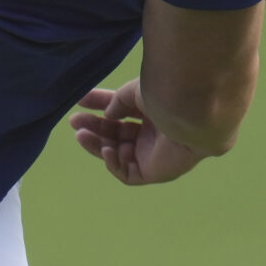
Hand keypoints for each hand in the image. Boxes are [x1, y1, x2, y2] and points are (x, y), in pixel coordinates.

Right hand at [67, 81, 206, 186]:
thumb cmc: (167, 97)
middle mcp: (154, 133)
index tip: (80, 101)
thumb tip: (106, 116)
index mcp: (152, 111)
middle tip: (74, 122)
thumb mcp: (135, 92)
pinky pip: (127, 173)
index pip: (121, 111)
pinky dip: (114, 163)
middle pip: (117, 133)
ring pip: (118, 153)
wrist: (191, 115)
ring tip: (81, 135)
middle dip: (94, 128)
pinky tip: (108, 149)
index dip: (100, 105)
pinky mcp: (155, 173)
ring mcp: (154, 154)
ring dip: (98, 145)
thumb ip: (117, 103)